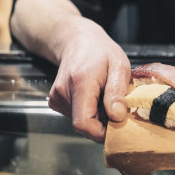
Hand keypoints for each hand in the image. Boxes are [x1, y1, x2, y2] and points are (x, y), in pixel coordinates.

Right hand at [47, 19, 130, 141]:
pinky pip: (76, 116)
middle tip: (116, 105)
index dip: (102, 132)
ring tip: (104, 95)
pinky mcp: (56, 101)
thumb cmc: (100, 52)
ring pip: (81, 121)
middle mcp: (63, 92)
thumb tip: (117, 116)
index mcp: (80, 83)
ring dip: (98, 115)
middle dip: (104, 122)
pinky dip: (90, 111)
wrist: (78, 41)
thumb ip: (117, 91)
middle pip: (84, 124)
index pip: (84, 123)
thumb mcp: (119, 66)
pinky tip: (94, 96)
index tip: (118, 126)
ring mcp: (57, 98)